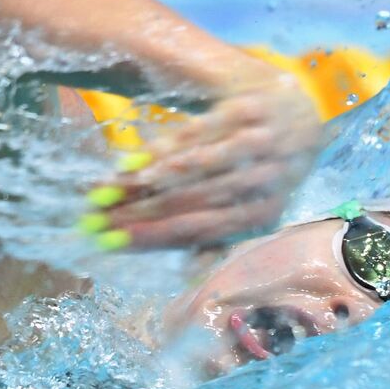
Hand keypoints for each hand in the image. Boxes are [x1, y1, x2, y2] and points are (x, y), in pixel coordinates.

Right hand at [88, 72, 323, 249]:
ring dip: (143, 182)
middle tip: (94, 220)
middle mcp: (266, 178)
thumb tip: (186, 279)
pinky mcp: (246, 109)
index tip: (111, 242)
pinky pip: (195, 133)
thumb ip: (218, 241)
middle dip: (138, 213)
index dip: (154, 237)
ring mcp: (258, 142)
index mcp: (265, 212)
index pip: (201, 229)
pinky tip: (129, 161)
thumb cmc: (261, 171)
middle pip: (192, 200)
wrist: (295, 109)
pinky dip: (160, 148)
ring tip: (104, 194)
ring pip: (191, 167)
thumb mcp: (251, 210)